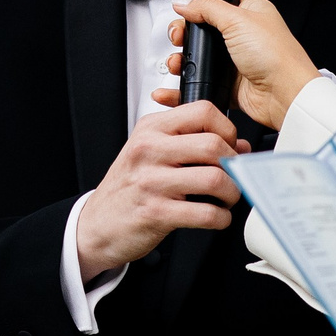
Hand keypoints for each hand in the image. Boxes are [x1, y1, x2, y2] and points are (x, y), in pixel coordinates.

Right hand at [75, 100, 248, 280]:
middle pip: (213, 145)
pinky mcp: (156, 213)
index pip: (203, 111)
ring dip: (232, 193)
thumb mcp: (151, 153)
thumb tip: (239, 145)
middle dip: (235, 164)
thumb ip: (192, 143)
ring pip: (215, 179)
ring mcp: (152, 182)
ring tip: (227, 198)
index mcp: (151, 129)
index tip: (229, 145)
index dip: (227, 129)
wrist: (97, 224)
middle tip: (233, 176)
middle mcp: (150, 150)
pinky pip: (206, 214)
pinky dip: (221, 218)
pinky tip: (216, 217)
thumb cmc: (128, 188)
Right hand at [162, 0, 320, 132]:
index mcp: (251, 10)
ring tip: (178, 56)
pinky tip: (180, 76)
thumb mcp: (238, 20)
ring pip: (201, 52)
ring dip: (184, 54)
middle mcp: (243, 33)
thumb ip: (207, 8)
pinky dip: (189, 77)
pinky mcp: (229, 81)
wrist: (284, 95)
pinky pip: (203, 77)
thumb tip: (184, 2)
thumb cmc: (276, 55)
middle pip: (205, 23)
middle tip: (179, 32)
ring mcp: (235, 57)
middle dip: (186, 27)